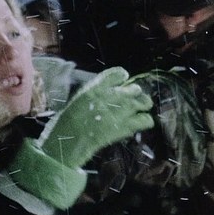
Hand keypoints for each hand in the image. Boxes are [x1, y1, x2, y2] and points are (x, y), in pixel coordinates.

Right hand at [38, 66, 153, 168]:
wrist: (69, 140)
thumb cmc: (68, 123)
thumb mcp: (79, 101)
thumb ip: (96, 94)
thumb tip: (108, 92)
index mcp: (96, 88)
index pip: (117, 73)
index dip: (122, 76)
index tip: (123, 80)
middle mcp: (111, 96)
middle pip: (134, 88)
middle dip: (135, 94)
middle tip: (134, 99)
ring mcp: (120, 111)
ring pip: (144, 102)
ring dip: (144, 105)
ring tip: (142, 109)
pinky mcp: (126, 127)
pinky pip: (145, 120)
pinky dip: (145, 120)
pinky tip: (140, 123)